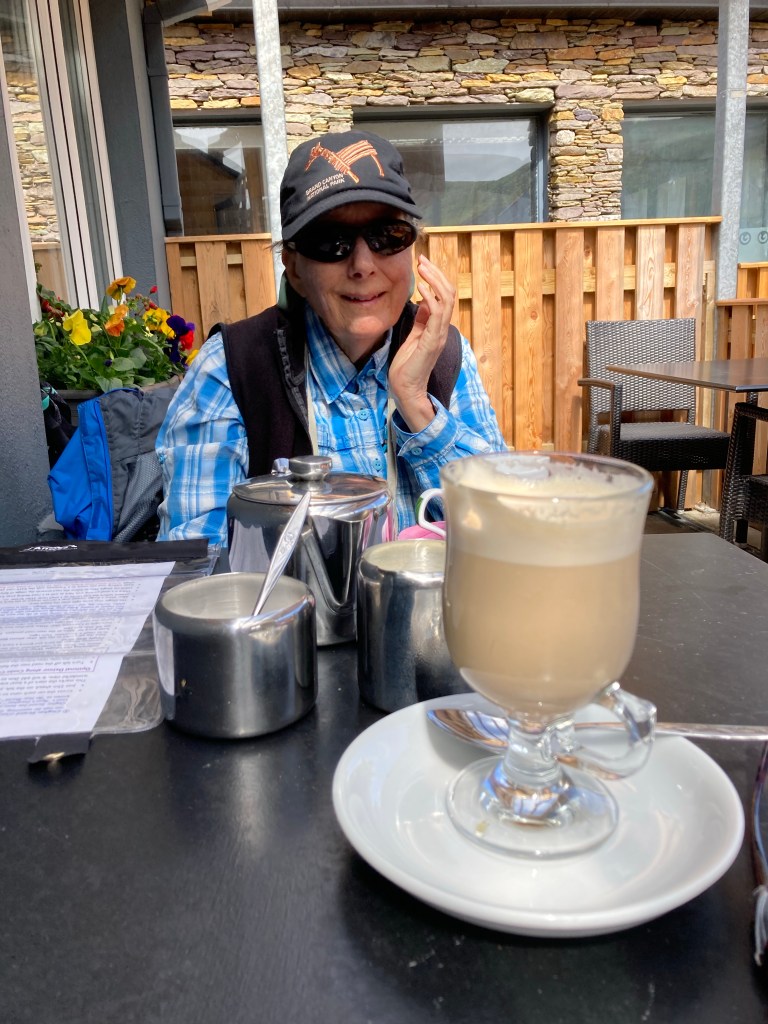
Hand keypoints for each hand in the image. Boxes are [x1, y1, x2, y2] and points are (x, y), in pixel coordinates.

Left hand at [388, 255, 456, 432]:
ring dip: (434, 280)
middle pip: (449, 294)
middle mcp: (442, 329)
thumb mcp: (414, 335)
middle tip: (422, 260)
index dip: (436, 278)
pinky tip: (420, 288)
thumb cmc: (408, 365)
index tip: (423, 263)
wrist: (406, 388)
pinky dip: (431, 297)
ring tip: (422, 267)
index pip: (444, 296)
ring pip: (446, 300)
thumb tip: (425, 300)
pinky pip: (437, 314)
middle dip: (436, 273)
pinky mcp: (432, 341)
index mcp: (438, 327)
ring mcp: (439, 334)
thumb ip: (421, 319)